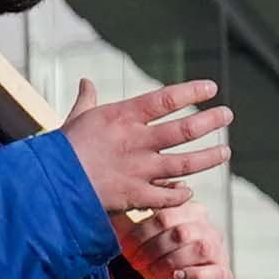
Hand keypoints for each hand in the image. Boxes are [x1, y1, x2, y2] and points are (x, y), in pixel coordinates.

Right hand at [65, 77, 233, 215]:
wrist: (50, 184)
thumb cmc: (60, 150)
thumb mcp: (74, 119)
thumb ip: (86, 101)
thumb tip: (85, 82)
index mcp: (122, 117)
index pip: (165, 100)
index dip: (191, 92)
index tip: (211, 88)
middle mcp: (136, 141)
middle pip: (184, 130)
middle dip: (210, 122)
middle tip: (227, 115)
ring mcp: (139, 170)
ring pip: (185, 163)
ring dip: (208, 157)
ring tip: (225, 152)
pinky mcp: (136, 196)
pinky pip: (168, 196)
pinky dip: (181, 193)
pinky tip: (189, 190)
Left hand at [119, 200, 229, 278]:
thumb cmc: (165, 255)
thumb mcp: (152, 238)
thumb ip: (138, 223)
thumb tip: (110, 214)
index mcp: (192, 212)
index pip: (167, 214)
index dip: (143, 231)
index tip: (125, 246)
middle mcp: (208, 229)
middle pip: (181, 231)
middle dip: (154, 247)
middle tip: (136, 262)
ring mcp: (219, 251)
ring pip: (200, 248)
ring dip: (171, 260)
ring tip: (154, 271)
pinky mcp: (224, 275)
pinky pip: (213, 272)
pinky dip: (192, 274)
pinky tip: (176, 278)